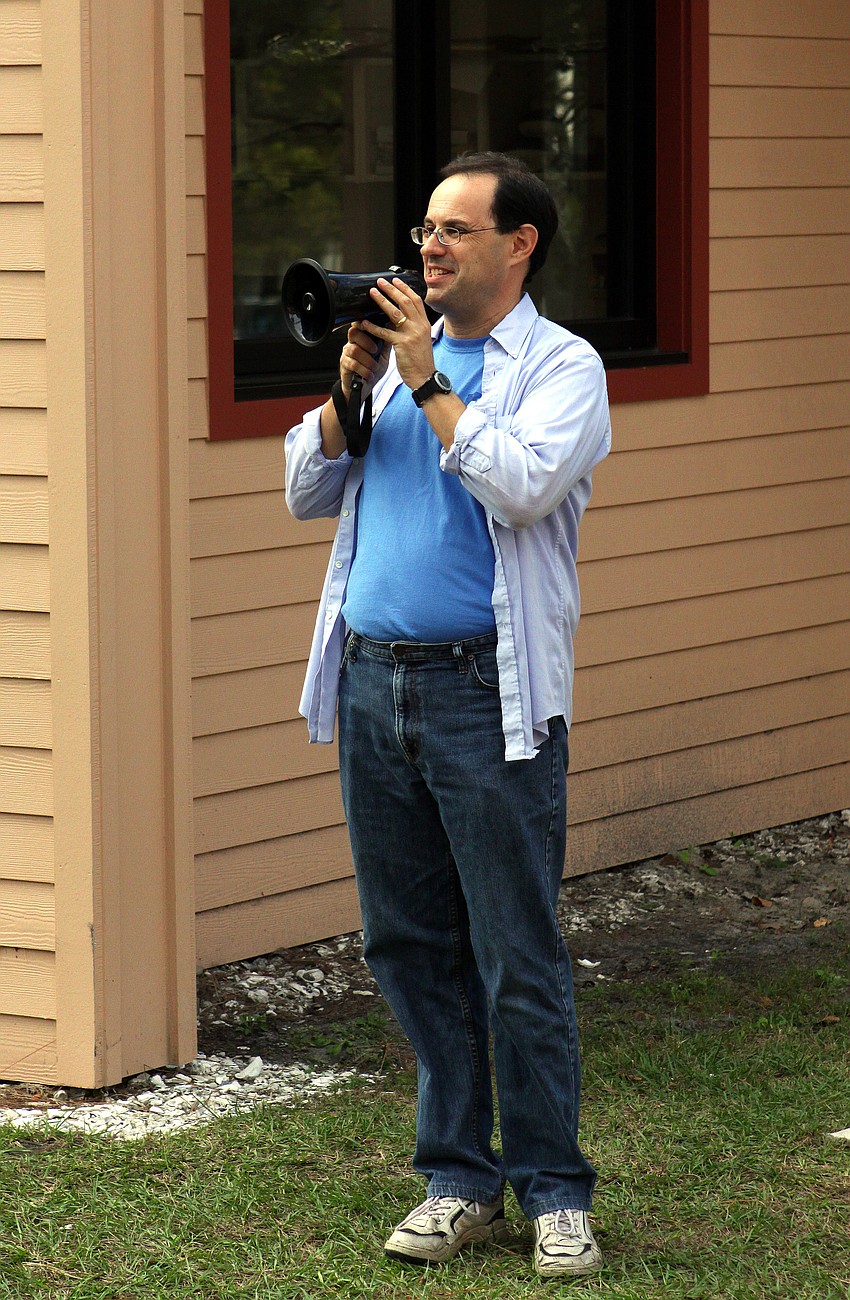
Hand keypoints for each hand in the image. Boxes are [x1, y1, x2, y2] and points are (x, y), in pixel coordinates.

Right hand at [340, 322, 387, 399]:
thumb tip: (394, 330)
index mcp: (360, 340)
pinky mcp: (344, 366)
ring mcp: (346, 355)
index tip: (376, 329)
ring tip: (374, 367)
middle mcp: (351, 345)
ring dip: (367, 360)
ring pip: (354, 350)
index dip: (366, 326)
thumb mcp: (382, 356)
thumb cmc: (371, 371)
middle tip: (375, 350)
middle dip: (366, 341)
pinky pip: (353, 364)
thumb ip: (386, 344)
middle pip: (354, 333)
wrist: (364, 388)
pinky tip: (370, 375)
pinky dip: (364, 370)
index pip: (359, 326)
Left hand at [359, 277, 434, 392]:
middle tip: (380, 282)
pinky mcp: (402, 344)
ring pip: (395, 312)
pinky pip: (385, 332)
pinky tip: (365, 323)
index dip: (405, 288)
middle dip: (392, 289)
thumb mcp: (420, 340)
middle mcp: (420, 326)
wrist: (425, 377)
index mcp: (424, 324)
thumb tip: (397, 317)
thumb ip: (412, 327)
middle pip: (405, 301)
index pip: (416, 300)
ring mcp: (411, 334)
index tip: (396, 280)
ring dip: (382, 301)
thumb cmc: (420, 361)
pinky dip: (373, 326)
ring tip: (372, 293)